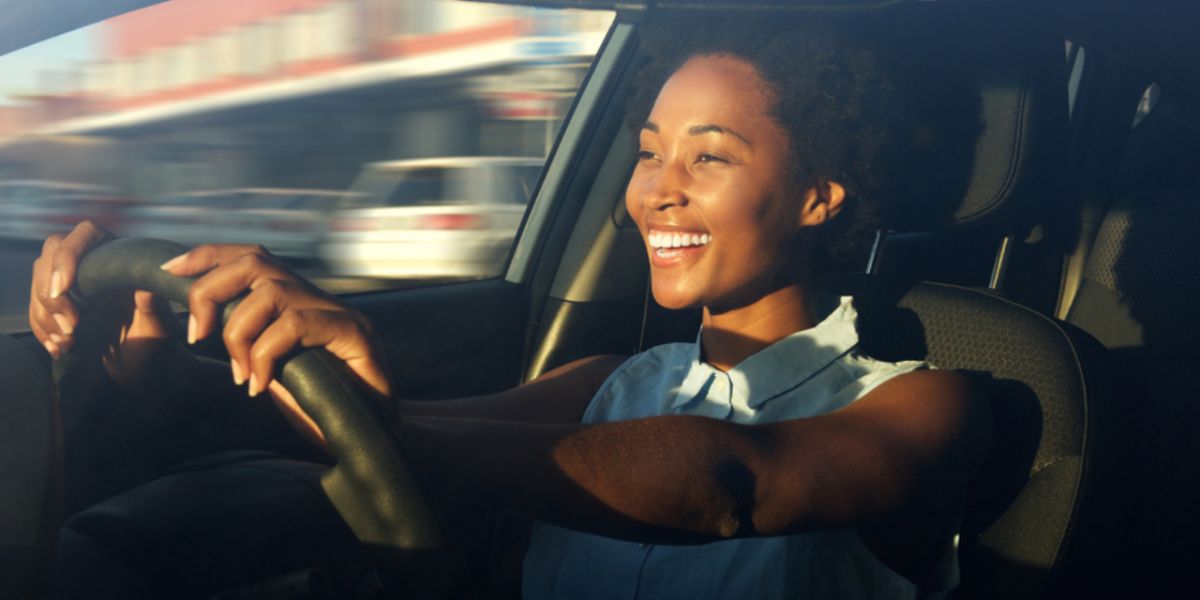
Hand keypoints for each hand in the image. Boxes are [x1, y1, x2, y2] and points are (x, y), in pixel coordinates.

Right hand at [29, 221, 180, 384]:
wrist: (143, 366)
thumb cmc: (156, 343)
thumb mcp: (159, 327)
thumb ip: (154, 307)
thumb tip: (147, 285)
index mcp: (120, 258)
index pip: (86, 234)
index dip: (68, 255)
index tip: (63, 288)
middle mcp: (94, 263)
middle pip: (51, 256)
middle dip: (52, 294)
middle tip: (70, 328)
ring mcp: (74, 283)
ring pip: (40, 284)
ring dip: (45, 316)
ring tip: (68, 343)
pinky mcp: (61, 305)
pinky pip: (37, 309)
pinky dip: (42, 330)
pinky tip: (58, 348)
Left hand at [160, 244, 393, 443]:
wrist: (376, 438)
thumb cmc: (325, 411)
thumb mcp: (271, 374)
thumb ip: (248, 347)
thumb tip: (201, 326)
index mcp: (299, 302)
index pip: (251, 257)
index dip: (208, 257)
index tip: (170, 271)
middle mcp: (321, 299)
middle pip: (255, 260)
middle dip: (210, 290)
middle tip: (196, 335)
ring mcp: (341, 313)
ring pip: (270, 291)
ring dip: (238, 332)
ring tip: (238, 374)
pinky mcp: (356, 334)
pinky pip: (294, 325)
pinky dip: (265, 354)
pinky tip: (260, 385)